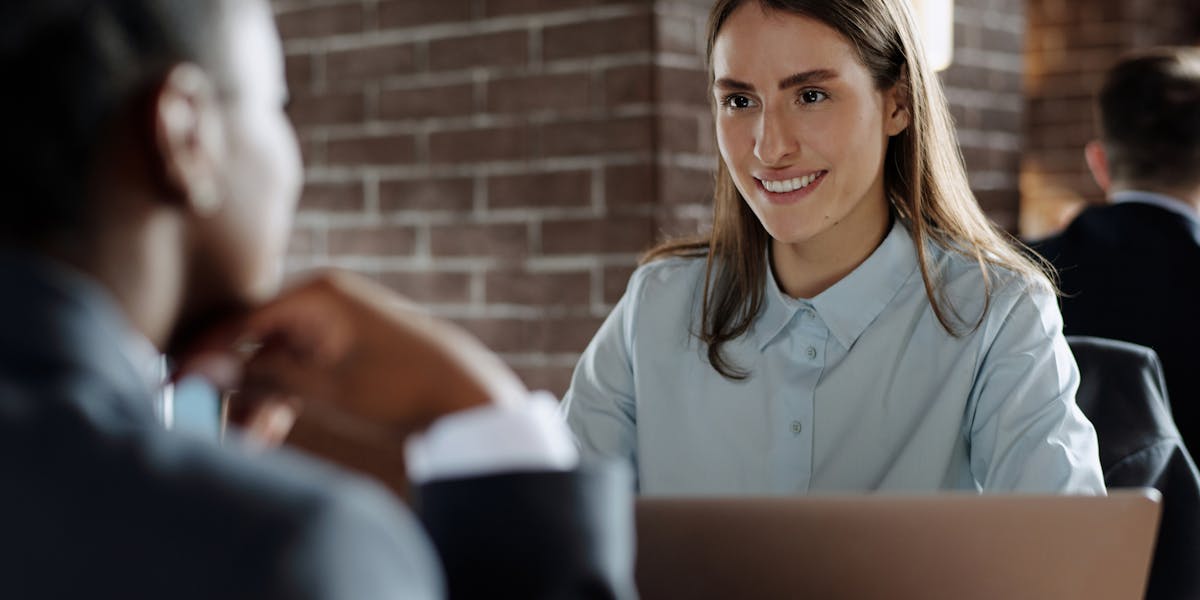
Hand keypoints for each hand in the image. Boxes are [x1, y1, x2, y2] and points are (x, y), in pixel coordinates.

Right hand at [177, 271, 526, 435]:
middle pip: (254, 344)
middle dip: (235, 389)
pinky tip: (268, 434)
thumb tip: (203, 371)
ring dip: (259, 402)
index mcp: (316, 295)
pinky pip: (298, 372)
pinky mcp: (340, 351)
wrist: (464, 397)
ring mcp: (331, 326)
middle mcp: (320, 302)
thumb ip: (264, 377)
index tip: (173, 385)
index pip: (241, 322)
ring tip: (249, 443)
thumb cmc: (397, 386)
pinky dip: (284, 400)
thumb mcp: (324, 387)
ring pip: (275, 364)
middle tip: (214, 429)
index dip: (204, 357)